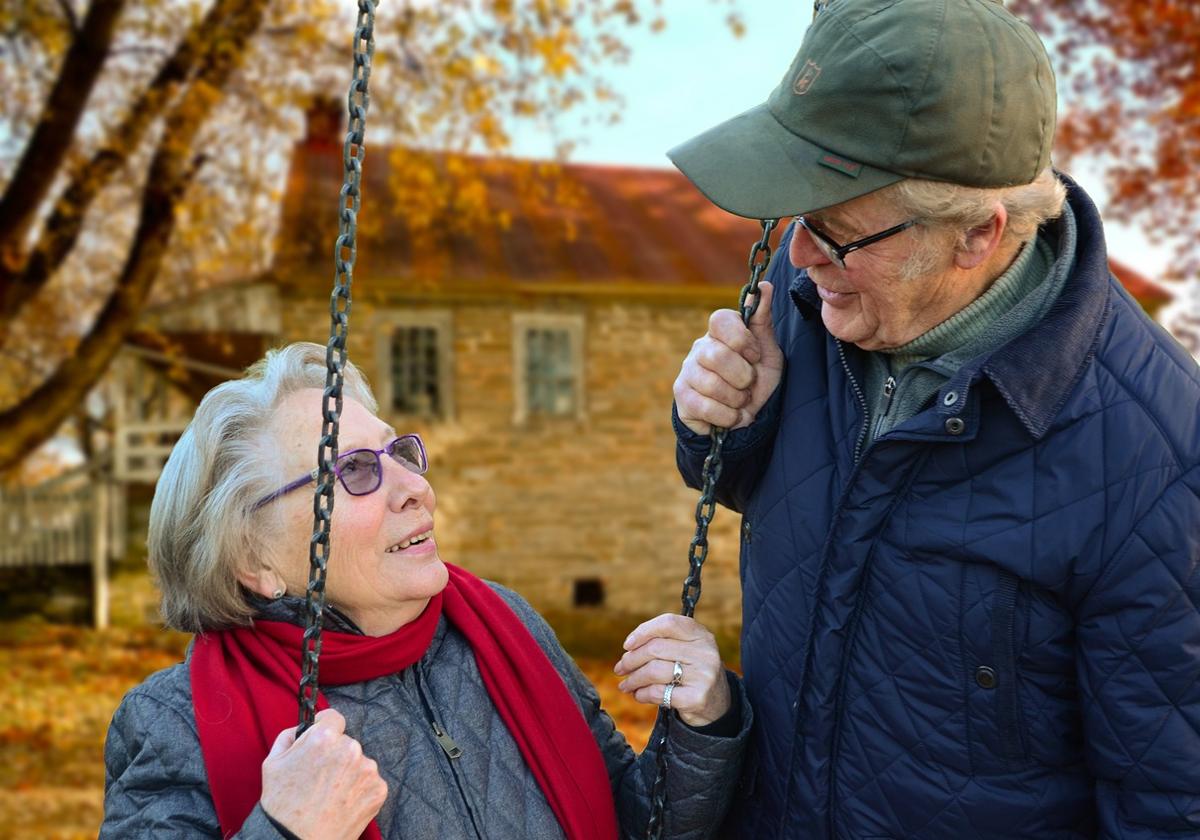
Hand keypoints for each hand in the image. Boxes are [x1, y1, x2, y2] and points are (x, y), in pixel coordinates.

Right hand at [260, 708, 386, 839]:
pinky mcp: (378, 790)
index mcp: (324, 738)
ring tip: (330, 794)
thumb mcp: (272, 763)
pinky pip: (369, 782)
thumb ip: (289, 736)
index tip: (323, 739)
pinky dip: (359, 790)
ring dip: (349, 773)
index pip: (334, 718)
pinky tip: (342, 803)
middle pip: (346, 743)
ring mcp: (367, 770)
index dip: (326, 727)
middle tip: (321, 777)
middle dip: (336, 755)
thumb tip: (303, 727)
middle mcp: (350, 749)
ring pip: (359, 762)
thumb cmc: (281, 805)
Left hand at [614, 614, 730, 727]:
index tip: (627, 645)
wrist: (717, 703)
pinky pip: (658, 693)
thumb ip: (663, 642)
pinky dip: (642, 694)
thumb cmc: (692, 671)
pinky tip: (638, 695)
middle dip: (631, 660)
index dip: (643, 631)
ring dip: (633, 679)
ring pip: (654, 671)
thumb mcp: (687, 650)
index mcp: (701, 635)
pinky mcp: (696, 698)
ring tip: (625, 684)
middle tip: (620, 668)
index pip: (668, 623)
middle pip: (655, 649)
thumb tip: (628, 649)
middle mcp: (705, 652)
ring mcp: (703, 676)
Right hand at [673, 280, 782, 434]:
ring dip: (737, 399)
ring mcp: (687, 372)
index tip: (755, 356)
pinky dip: (727, 416)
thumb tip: (765, 286)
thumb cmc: (756, 381)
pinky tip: (731, 415)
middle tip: (748, 385)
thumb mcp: (768, 352)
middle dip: (743, 377)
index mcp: (720, 333)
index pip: (720, 319)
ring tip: (740, 401)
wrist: (745, 418)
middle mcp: (700, 348)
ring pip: (712, 384)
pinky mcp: (681, 397)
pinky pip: (705, 406)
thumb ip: (763, 320)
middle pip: (717, 355)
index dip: (741, 340)